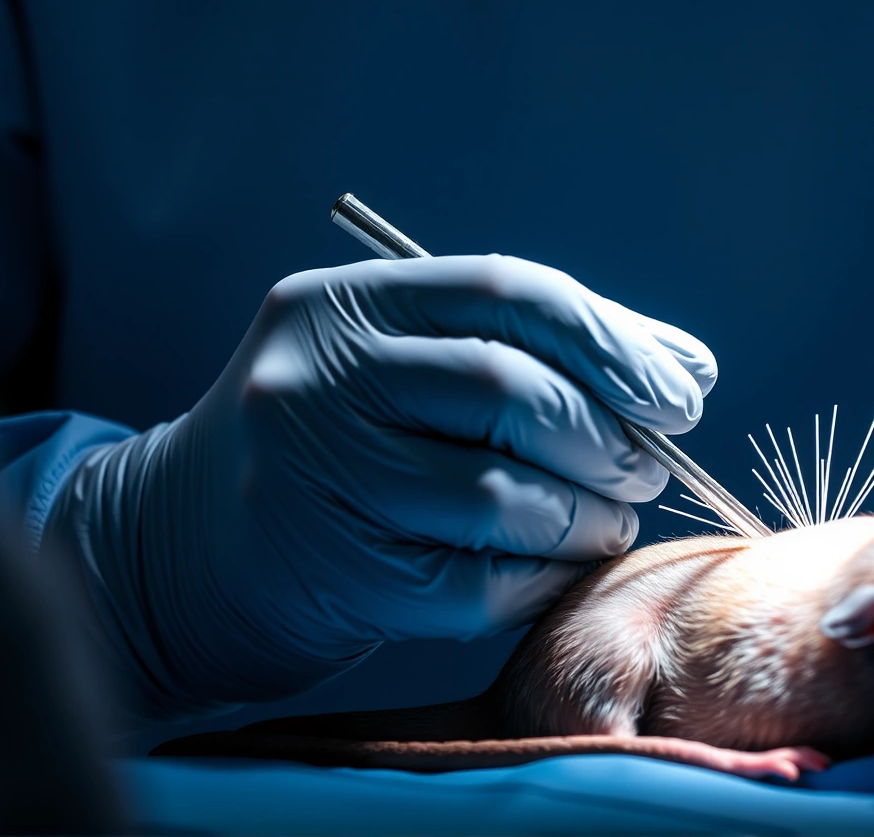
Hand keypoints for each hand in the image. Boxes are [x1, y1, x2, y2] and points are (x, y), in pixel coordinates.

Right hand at [44, 254, 714, 721]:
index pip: (507, 291)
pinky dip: (540, 579)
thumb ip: (535, 351)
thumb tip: (687, 370)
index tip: (682, 391)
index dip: (613, 341)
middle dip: (606, 435)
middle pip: (508, 389)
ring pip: (501, 496)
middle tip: (644, 468)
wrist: (185, 550)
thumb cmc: (341, 447)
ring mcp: (312, 478)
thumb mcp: (406, 366)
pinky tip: (549, 568)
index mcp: (343, 304)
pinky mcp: (327, 573)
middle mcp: (314, 379)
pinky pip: (476, 582)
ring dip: (585, 517)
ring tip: (601, 521)